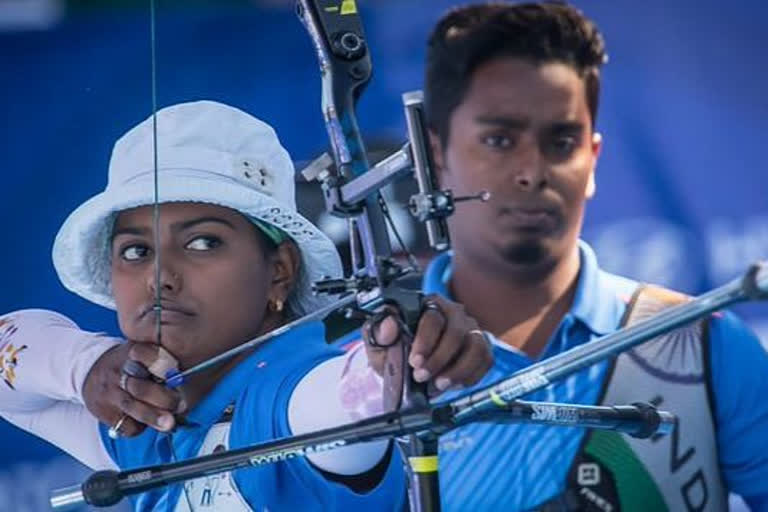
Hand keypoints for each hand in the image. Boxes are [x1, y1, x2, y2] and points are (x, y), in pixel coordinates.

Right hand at [82, 342, 184, 435]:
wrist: (89, 370)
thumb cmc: (127, 363)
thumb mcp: (139, 350)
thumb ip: (160, 359)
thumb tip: (185, 379)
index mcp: (132, 352)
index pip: (144, 354)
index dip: (160, 363)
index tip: (175, 371)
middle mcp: (119, 371)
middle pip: (141, 386)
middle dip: (163, 398)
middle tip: (181, 404)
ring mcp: (110, 391)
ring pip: (132, 406)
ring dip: (153, 416)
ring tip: (169, 424)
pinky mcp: (103, 410)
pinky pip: (124, 423)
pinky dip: (138, 427)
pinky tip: (146, 423)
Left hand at [363, 295, 492, 393]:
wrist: (408, 365)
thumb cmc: (396, 349)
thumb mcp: (379, 343)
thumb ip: (379, 333)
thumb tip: (390, 324)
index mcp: (428, 305)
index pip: (433, 319)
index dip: (425, 341)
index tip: (414, 362)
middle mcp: (454, 313)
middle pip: (456, 333)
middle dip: (439, 359)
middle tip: (422, 377)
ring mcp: (471, 329)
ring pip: (476, 346)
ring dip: (459, 370)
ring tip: (440, 385)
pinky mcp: (481, 347)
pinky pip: (485, 360)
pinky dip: (471, 375)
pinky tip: (454, 384)